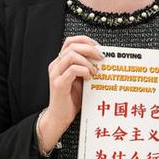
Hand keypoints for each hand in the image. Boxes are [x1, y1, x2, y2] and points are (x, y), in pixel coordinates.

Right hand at [37, 36, 103, 152]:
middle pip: (72, 45)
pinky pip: (72, 70)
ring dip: (87, 61)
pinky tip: (89, 77)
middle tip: (101, 57)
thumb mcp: (81, 80)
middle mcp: (56, 65)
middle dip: (90, 48)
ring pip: (71, 55)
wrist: (60, 117)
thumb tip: (102, 59)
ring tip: (95, 70)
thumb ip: (87, 68)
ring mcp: (56, 74)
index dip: (86, 41)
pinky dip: (84, 70)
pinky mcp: (58, 84)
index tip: (99, 48)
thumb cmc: (71, 100)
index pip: (71, 41)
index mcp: (61, 62)